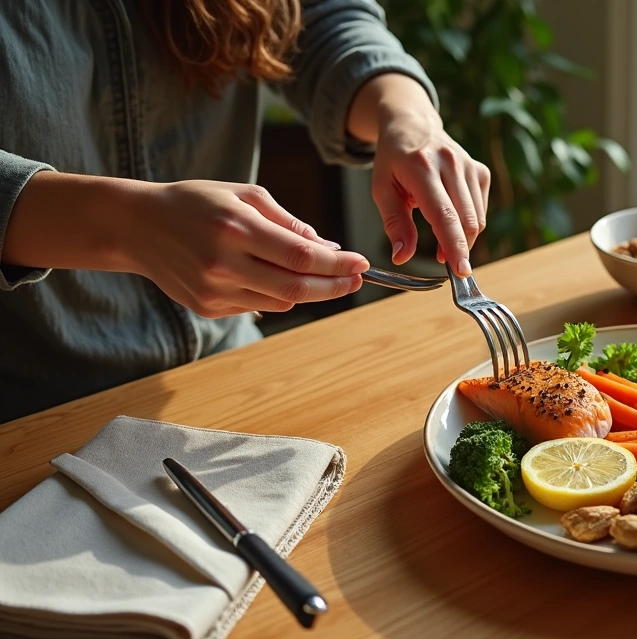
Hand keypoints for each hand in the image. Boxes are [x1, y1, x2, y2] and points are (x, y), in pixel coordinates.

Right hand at [125, 181, 368, 317]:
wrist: (136, 226)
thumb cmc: (196, 202)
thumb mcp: (244, 195)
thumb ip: (288, 222)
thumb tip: (328, 248)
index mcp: (236, 229)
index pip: (301, 257)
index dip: (338, 265)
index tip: (362, 262)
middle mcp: (224, 264)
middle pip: (297, 288)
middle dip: (335, 286)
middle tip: (357, 279)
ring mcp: (214, 290)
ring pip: (281, 302)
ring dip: (310, 292)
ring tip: (325, 278)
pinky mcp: (207, 307)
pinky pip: (258, 305)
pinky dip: (277, 294)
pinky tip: (277, 278)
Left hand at [350, 74, 489, 275]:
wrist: (412, 125)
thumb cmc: (394, 160)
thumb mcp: (382, 189)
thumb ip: (394, 223)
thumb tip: (402, 256)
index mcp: (421, 168)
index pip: (444, 214)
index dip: (454, 245)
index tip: (460, 270)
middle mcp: (450, 164)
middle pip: (466, 221)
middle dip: (458, 248)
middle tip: (442, 260)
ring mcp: (469, 166)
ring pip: (477, 219)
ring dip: (463, 238)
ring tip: (442, 239)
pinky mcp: (480, 171)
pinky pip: (481, 210)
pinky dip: (469, 223)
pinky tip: (452, 217)